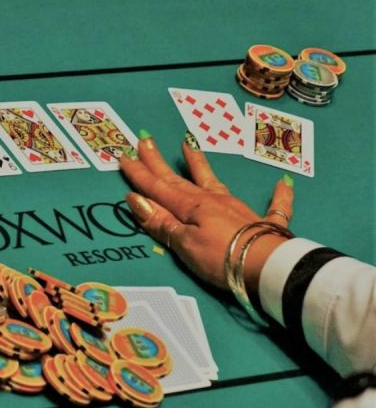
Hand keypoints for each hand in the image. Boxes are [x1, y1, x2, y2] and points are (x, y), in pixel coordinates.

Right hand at [119, 131, 294, 295]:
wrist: (269, 268)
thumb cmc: (221, 257)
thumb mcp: (184, 244)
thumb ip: (162, 222)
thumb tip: (135, 199)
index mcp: (191, 207)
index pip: (158, 188)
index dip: (139, 174)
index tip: (124, 156)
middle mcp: (212, 201)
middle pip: (179, 179)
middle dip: (159, 162)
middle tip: (145, 139)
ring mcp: (237, 209)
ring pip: (214, 181)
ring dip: (200, 164)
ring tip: (188, 144)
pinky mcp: (263, 223)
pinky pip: (274, 206)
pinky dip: (278, 195)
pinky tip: (283, 183)